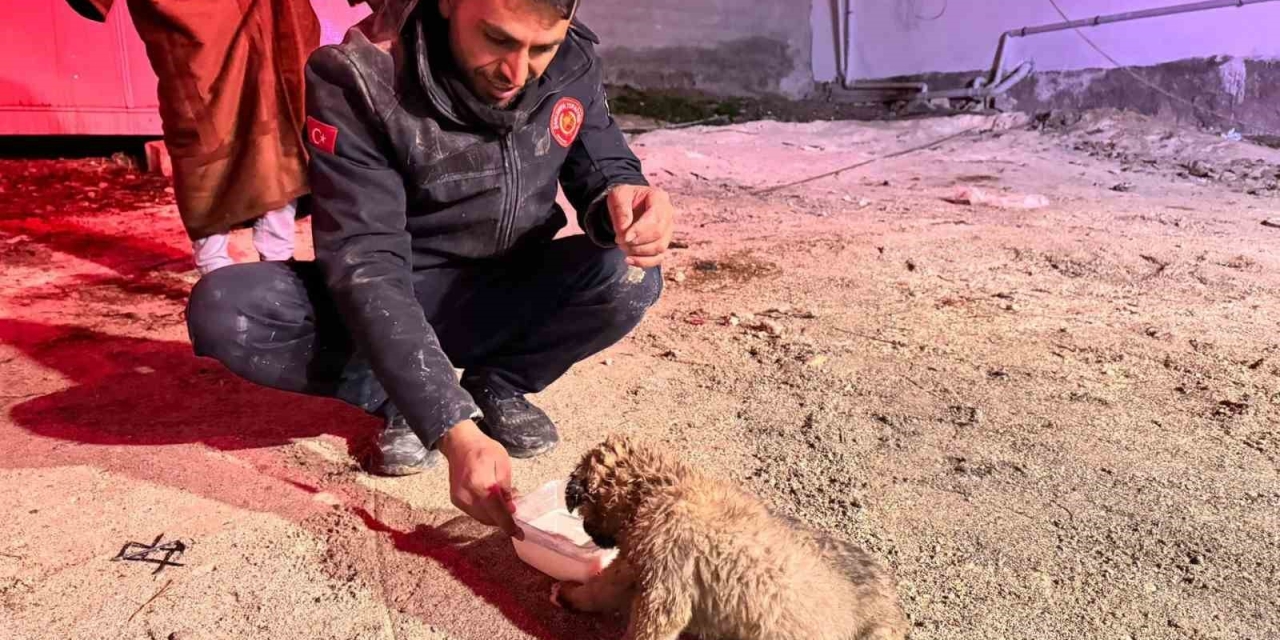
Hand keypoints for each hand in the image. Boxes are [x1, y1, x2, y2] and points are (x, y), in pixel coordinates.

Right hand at [437, 420, 522, 538]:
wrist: (460, 443)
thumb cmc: (484, 449)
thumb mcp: (503, 463)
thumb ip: (506, 488)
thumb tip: (510, 510)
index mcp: (481, 485)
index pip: (498, 512)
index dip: (509, 526)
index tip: (520, 534)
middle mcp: (468, 495)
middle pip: (489, 518)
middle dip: (503, 519)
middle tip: (513, 511)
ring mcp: (459, 499)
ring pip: (481, 518)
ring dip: (494, 516)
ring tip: (502, 505)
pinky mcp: (455, 500)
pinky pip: (473, 513)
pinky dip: (484, 512)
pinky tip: (490, 502)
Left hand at [607, 185, 674, 268]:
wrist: (627, 205)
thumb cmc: (624, 198)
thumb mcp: (618, 196)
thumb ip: (621, 210)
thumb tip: (625, 230)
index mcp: (659, 198)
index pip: (655, 219)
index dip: (640, 231)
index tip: (623, 237)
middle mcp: (668, 214)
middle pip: (659, 234)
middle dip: (637, 242)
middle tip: (619, 241)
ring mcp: (668, 230)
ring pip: (660, 247)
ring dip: (639, 252)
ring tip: (622, 246)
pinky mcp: (663, 243)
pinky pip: (658, 258)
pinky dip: (643, 262)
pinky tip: (628, 260)